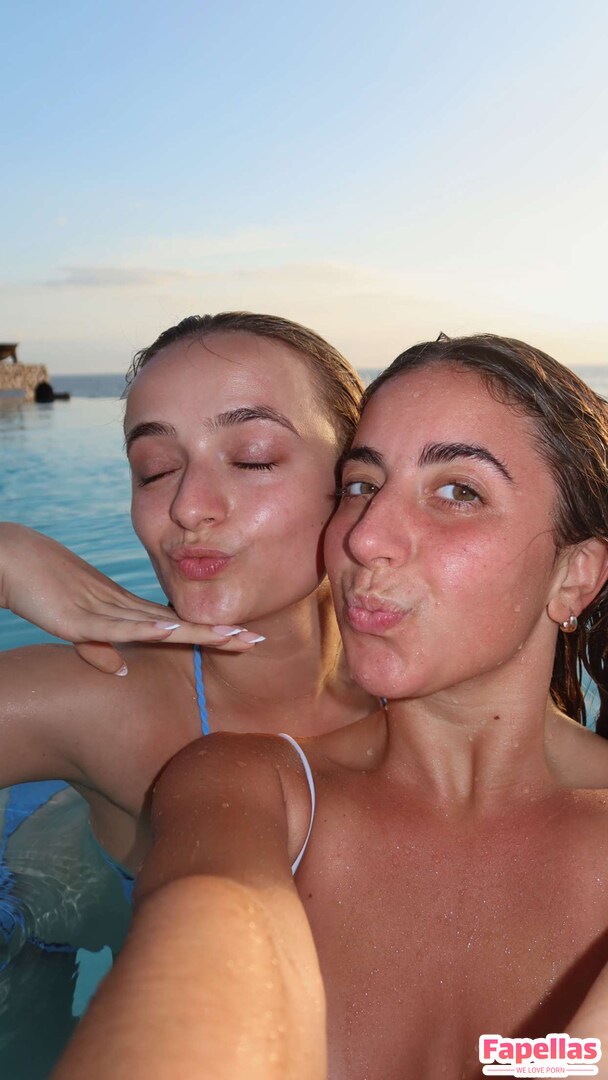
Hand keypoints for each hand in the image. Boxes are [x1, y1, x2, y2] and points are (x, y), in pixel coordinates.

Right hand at [0, 524, 263, 674]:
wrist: (14, 561)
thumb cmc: (44, 590)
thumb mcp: (76, 627)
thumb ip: (100, 648)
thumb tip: (123, 669)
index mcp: (126, 611)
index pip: (177, 625)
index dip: (210, 633)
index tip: (244, 639)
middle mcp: (125, 608)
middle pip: (180, 624)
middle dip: (218, 633)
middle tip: (258, 640)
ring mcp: (106, 610)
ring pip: (160, 625)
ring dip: (195, 631)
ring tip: (232, 637)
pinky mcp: (82, 617)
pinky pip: (119, 625)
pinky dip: (147, 627)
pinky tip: (172, 630)